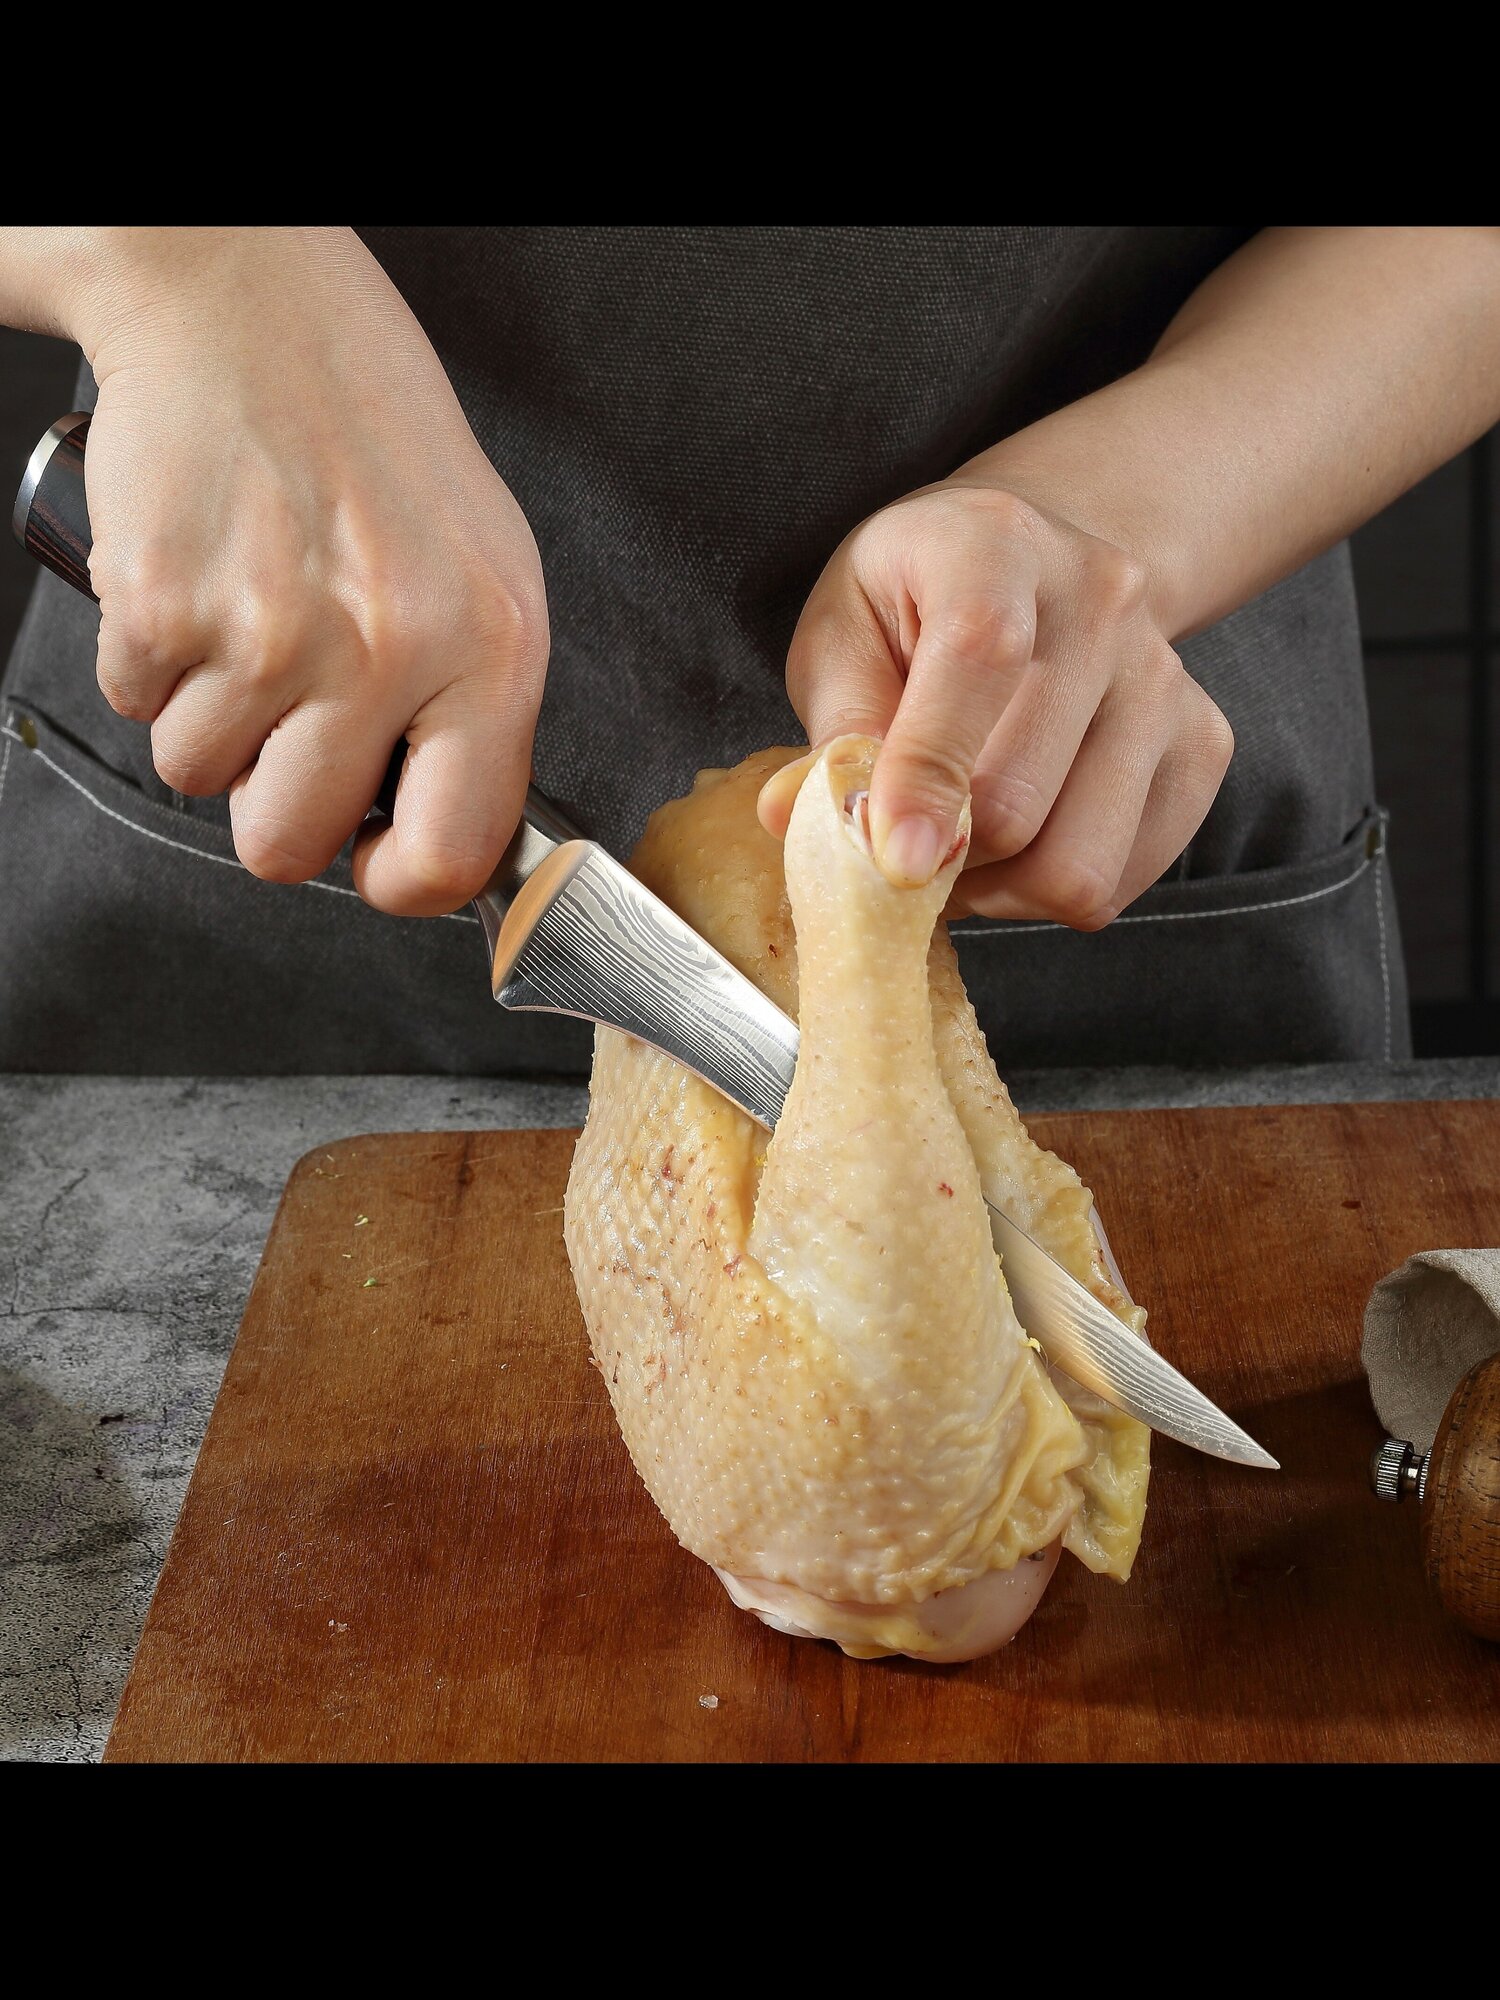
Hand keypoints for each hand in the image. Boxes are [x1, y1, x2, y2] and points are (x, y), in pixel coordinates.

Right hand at [73, 228, 546, 913]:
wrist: (245, 303)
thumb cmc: (369, 433)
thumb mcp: (482, 567)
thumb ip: (475, 706)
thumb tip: (444, 829)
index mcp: (491, 647)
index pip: (455, 853)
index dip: (402, 880)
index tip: (381, 860)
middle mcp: (389, 648)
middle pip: (291, 846)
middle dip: (276, 803)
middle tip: (290, 722)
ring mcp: (270, 631)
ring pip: (199, 778)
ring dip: (209, 720)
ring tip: (249, 618)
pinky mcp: (164, 604)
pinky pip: (135, 706)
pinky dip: (151, 661)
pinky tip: (200, 583)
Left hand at [759, 483, 1232, 927]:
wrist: (1038, 561)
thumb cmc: (916, 602)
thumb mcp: (844, 632)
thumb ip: (833, 728)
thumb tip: (795, 817)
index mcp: (995, 544)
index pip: (979, 664)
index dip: (928, 777)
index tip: (892, 859)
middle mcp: (1103, 600)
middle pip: (1019, 801)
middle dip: (942, 855)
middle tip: (902, 845)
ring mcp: (1165, 676)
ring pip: (1076, 864)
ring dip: (998, 889)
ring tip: (960, 846)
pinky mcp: (1204, 744)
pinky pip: (1121, 882)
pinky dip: (1052, 893)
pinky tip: (1020, 846)